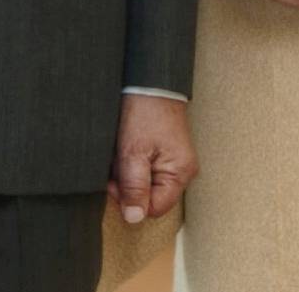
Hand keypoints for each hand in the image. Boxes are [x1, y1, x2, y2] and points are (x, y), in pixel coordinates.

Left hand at [108, 94, 197, 224]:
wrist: (149, 80)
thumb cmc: (144, 113)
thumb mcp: (133, 153)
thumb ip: (134, 188)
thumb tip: (134, 219)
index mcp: (180, 174)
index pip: (152, 208)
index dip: (130, 199)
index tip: (116, 179)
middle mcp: (182, 171)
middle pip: (148, 196)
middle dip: (127, 183)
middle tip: (118, 161)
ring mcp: (173, 161)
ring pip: (144, 182)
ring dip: (128, 171)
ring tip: (123, 150)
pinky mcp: (165, 152)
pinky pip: (145, 169)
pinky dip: (132, 161)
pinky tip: (127, 147)